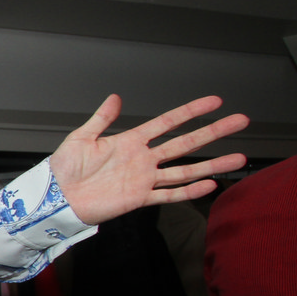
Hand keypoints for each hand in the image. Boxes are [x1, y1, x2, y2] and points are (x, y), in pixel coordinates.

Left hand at [49, 94, 247, 225]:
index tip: (215, 102)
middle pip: (185, 143)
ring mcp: (143, 179)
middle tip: (241, 121)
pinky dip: (188, 191)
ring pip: (184, 170)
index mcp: (130, 141)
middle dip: (213, 132)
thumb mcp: (80, 137)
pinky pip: (168, 195)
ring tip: (238, 158)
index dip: (191, 111)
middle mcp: (142, 159)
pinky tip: (209, 185)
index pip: (168, 122)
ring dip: (211, 164)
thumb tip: (116, 97)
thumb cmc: (63, 169)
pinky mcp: (139, 198)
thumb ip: (101, 118)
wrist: (55, 198)